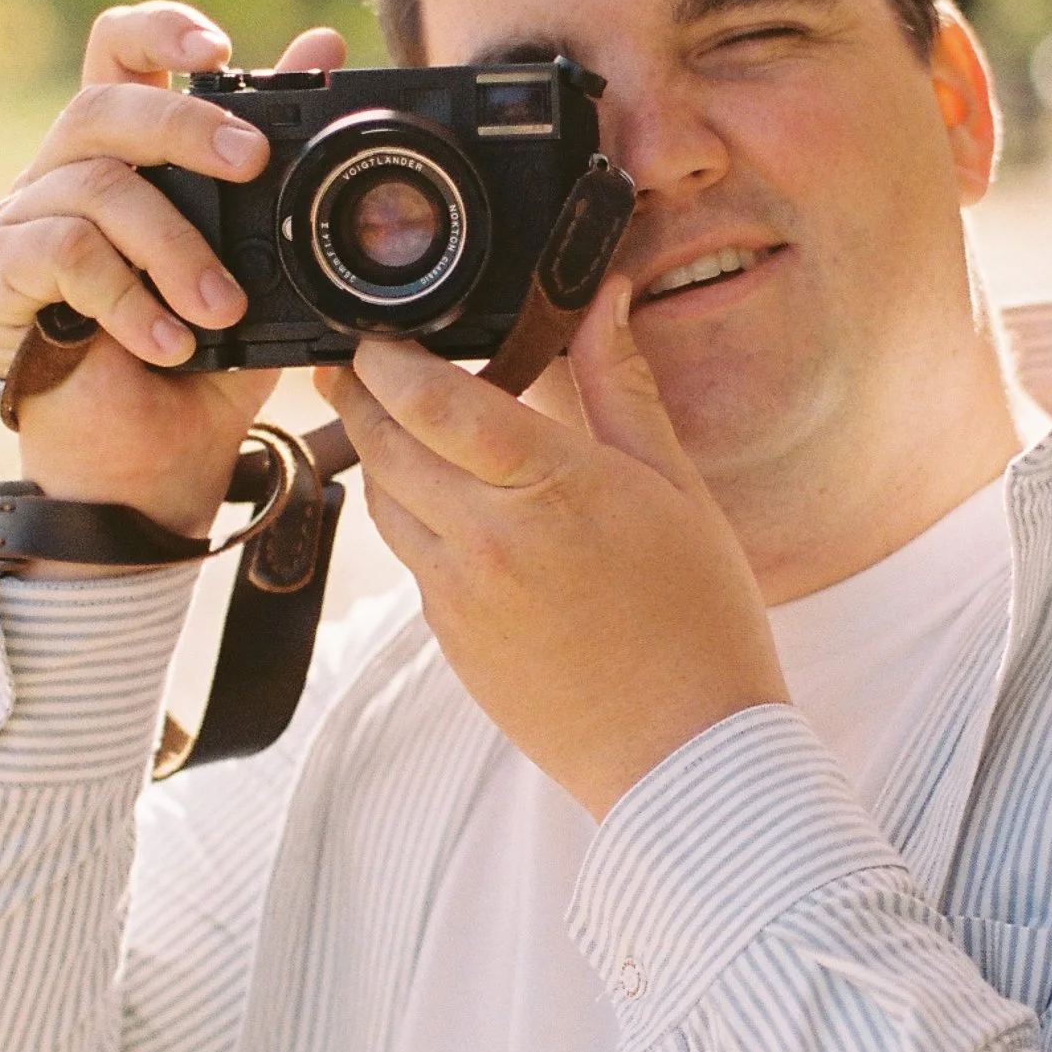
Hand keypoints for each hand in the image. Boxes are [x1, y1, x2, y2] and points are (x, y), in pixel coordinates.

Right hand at [0, 2, 346, 538]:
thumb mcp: (264, 262)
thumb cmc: (203, 373)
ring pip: (95, 184)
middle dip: (188, 124)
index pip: (118, 54)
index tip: (220, 46)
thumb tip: (323, 44)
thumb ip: (281, 163)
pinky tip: (166, 342)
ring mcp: (15, 224)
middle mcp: (59, 178)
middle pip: (105, 102)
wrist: (151, 477)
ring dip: (175, 246)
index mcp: (122, 160)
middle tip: (253, 162)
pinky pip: (60, 250)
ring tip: (220, 311)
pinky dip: (127, 294)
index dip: (159, 27)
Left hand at [316, 281, 787, 817]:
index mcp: (551, 490)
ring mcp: (460, 595)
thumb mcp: (676, 488)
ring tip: (389, 421)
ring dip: (377, 455)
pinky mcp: (450, 639)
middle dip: (359, 395)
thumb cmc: (699, 619)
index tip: (374, 333)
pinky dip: (411, 518)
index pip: (436, 403)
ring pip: (384, 503)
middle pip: (385, 445)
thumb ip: (622, 386)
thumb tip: (604, 299)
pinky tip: (444, 505)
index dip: (389, 360)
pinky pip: (409, 559)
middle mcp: (488, 540)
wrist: (683, 753)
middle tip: (353, 361)